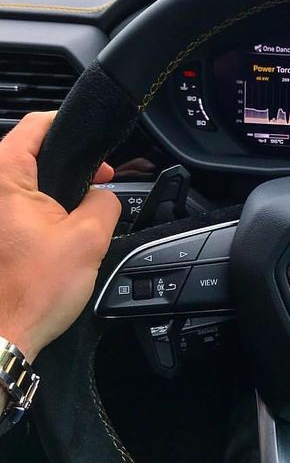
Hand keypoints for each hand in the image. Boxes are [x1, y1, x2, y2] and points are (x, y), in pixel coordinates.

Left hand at [0, 112, 120, 361]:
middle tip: (96, 181)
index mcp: (4, 178)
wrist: (0, 337)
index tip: (92, 145)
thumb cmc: (30, 292)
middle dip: (66, 163)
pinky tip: (55, 232)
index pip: (34, 125)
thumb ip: (105, 203)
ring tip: (78, 210)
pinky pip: (13, 209)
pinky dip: (35, 212)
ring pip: (20, 184)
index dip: (68, 127)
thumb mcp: (89, 238)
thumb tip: (105, 196)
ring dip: (51, 191)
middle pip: (26, 153)